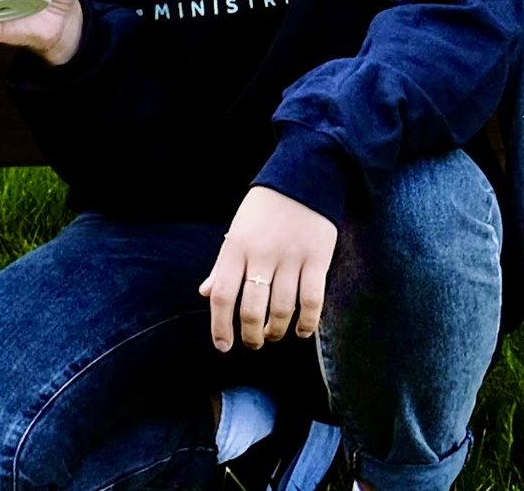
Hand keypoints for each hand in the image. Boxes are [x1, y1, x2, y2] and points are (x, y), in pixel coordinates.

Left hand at [199, 186, 336, 351]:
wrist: (303, 178)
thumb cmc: (264, 209)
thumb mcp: (238, 231)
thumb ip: (222, 264)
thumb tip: (205, 294)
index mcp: (236, 246)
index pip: (222, 294)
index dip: (220, 326)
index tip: (223, 346)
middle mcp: (261, 254)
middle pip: (253, 308)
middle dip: (252, 335)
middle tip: (254, 343)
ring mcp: (291, 257)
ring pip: (283, 309)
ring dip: (278, 330)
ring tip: (274, 334)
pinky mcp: (317, 259)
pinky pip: (312, 300)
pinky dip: (308, 322)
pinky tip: (302, 331)